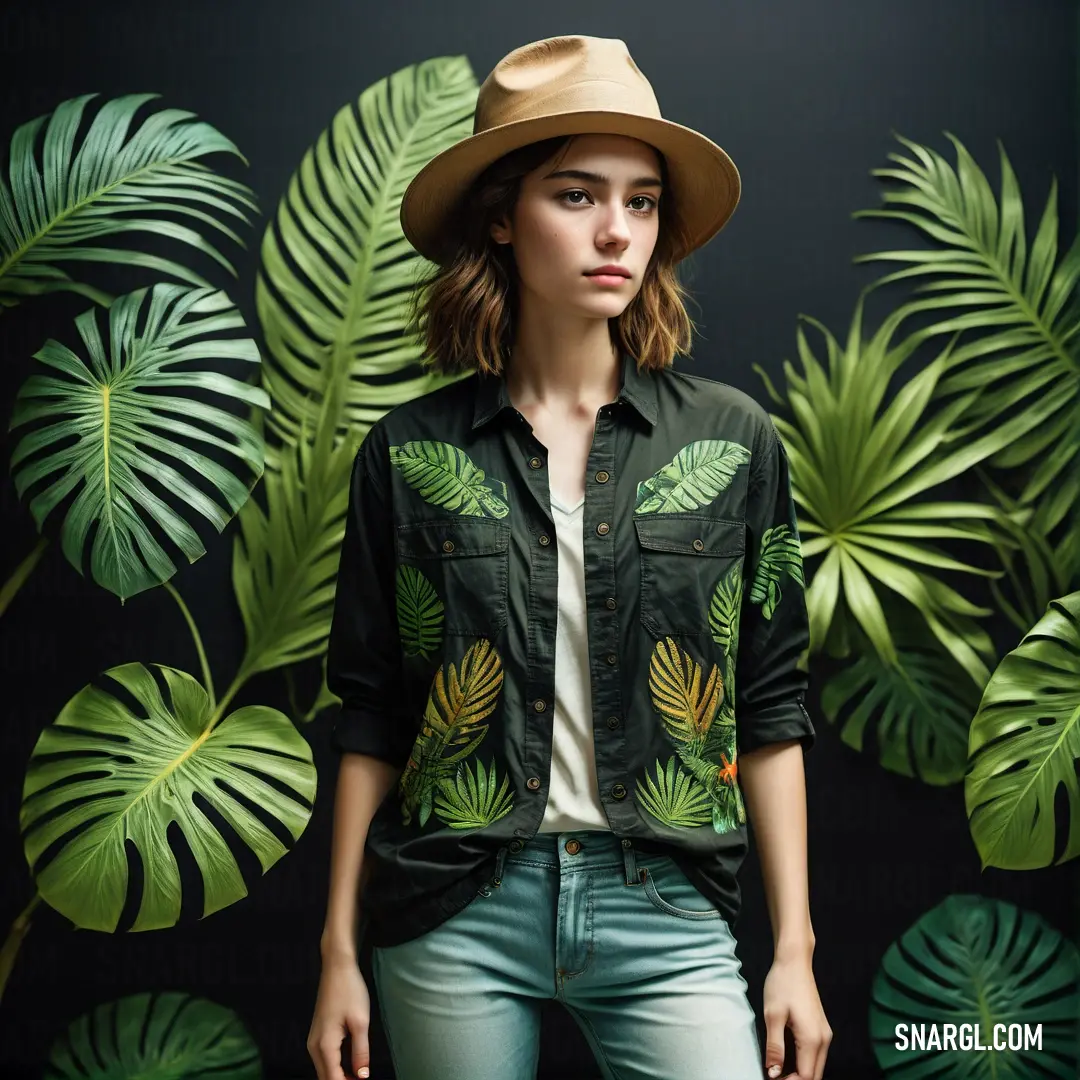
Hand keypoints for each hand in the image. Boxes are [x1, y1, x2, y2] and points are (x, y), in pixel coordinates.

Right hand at [308, 951, 372, 1079]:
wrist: (336, 967)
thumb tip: (362, 1077)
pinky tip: (350, 1067)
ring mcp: (313, 1040)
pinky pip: (324, 1060)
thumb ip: (361, 1052)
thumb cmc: (350, 990)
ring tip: (358, 1076)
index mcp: (324, 1045)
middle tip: (362, 1079)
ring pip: (324, 1070)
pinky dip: (335, 1068)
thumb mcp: (360, 1022)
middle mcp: (314, 1046)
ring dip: (339, 1077)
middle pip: (325, 1078)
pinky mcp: (317, 1035)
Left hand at [761, 953, 831, 1079]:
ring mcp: (824, 1033)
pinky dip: (805, 1064)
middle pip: (814, 1075)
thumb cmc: (782, 984)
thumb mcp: (773, 1016)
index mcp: (812, 1039)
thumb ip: (775, 1048)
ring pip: (817, 1067)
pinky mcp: (821, 1028)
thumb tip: (774, 1073)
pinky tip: (788, 1060)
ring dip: (801, 1074)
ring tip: (779, 1072)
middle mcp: (823, 1039)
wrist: (795, 961)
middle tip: (775, 1078)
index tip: (771, 1079)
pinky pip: (816, 1055)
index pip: (806, 1077)